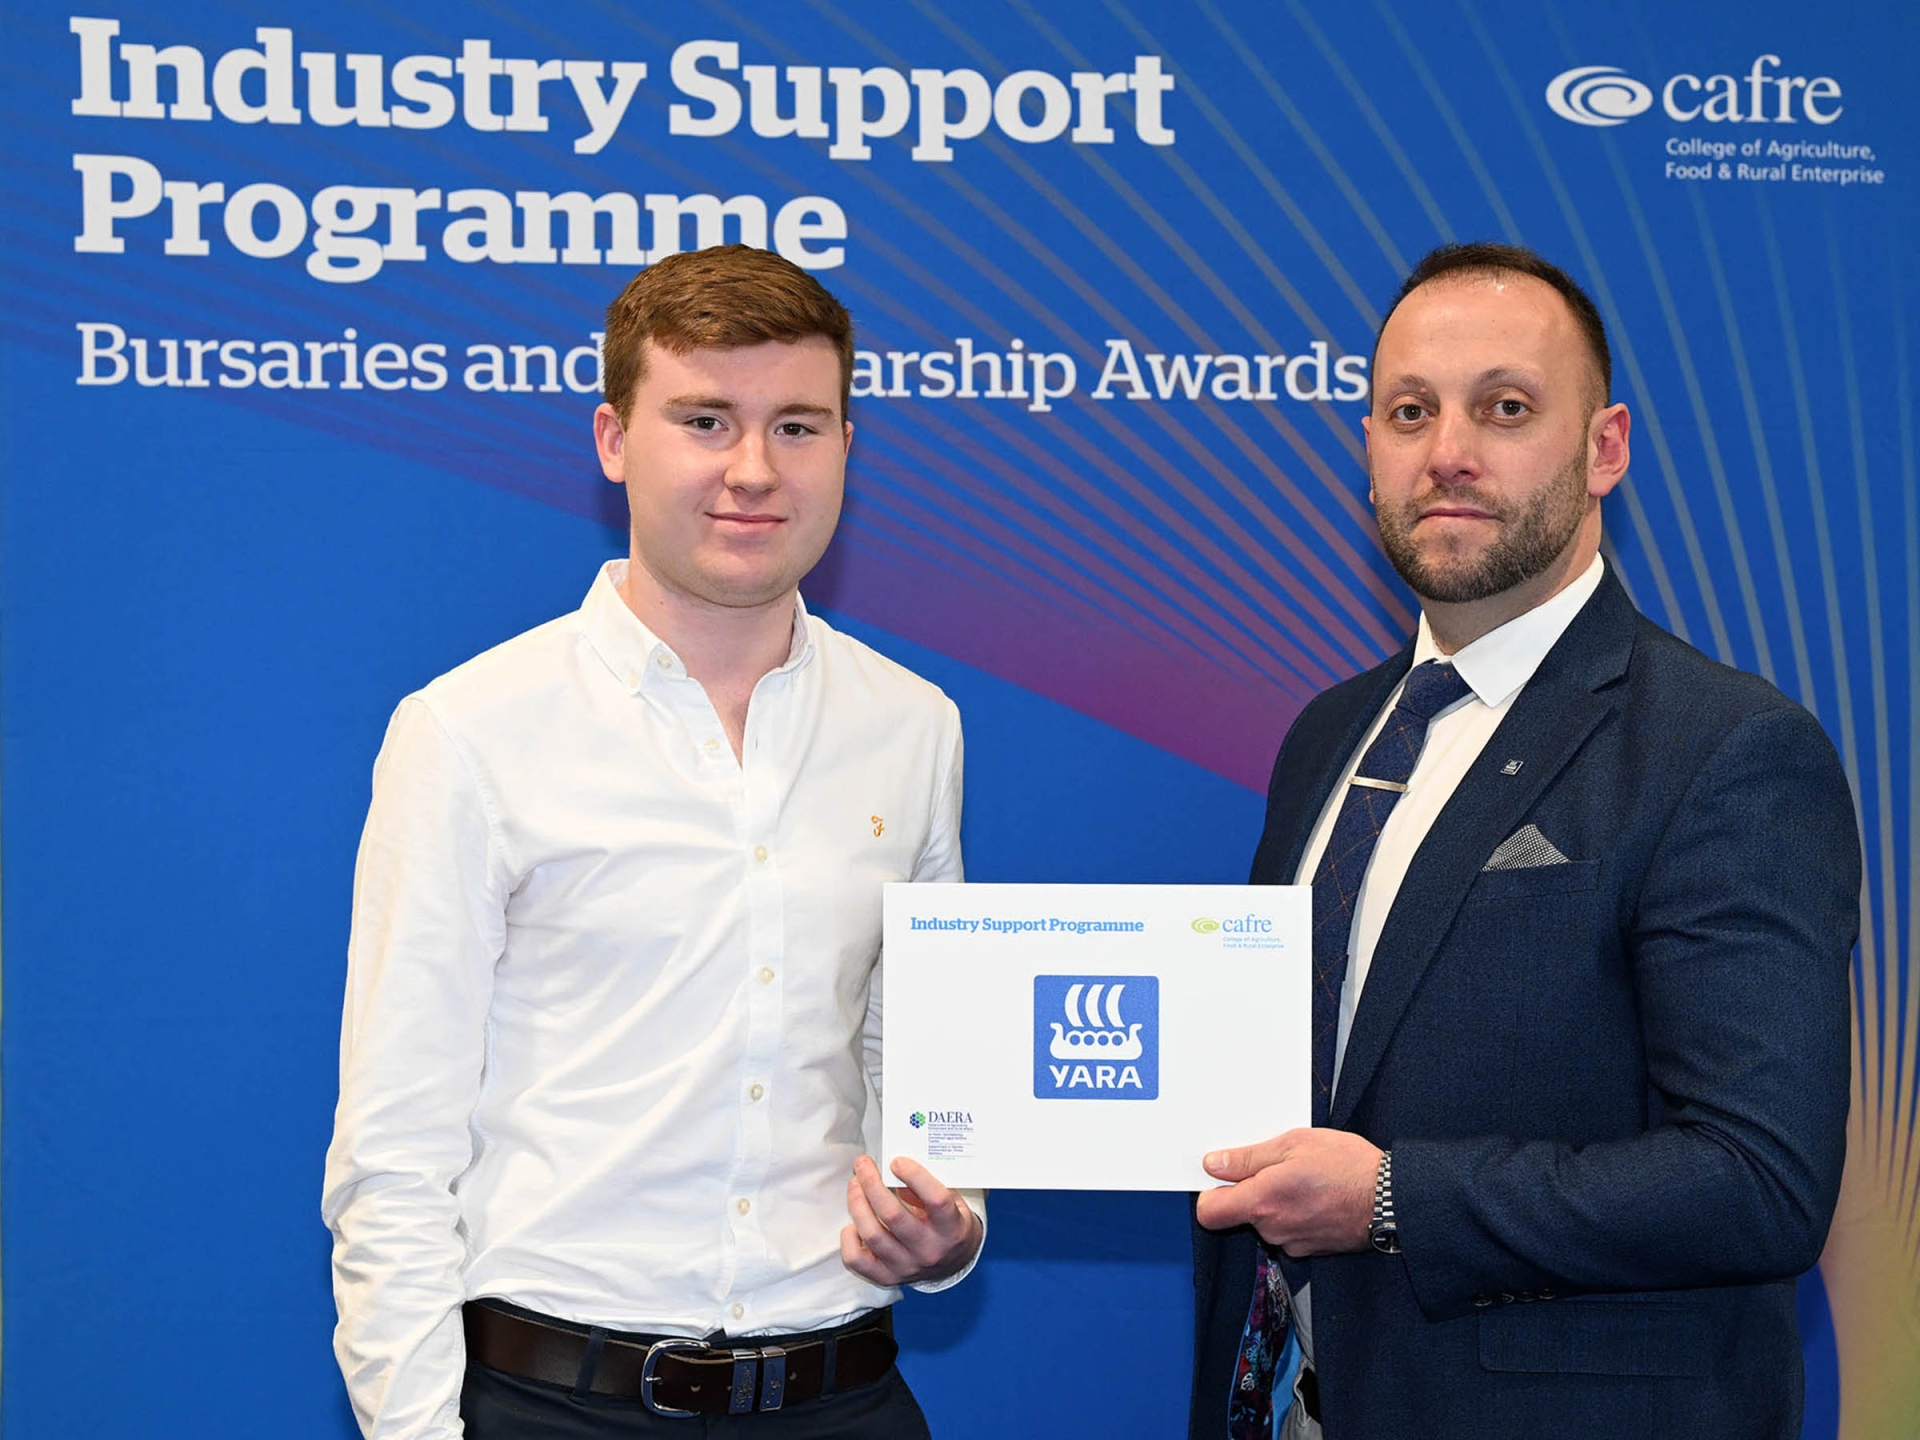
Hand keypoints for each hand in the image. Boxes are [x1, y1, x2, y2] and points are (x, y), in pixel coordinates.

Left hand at [841, 1155, 982, 1285]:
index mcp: (951, 1228)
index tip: (896, 1161)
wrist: (954, 1263)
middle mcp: (929, 1250)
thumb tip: (893, 1167)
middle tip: (863, 1164)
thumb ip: (927, 1187)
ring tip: (855, 1184)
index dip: (915, 1175)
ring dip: (857, 1203)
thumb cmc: (949, 1224)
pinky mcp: (887, 1277)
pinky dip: (849, 1238)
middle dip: (871, 1183)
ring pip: (871, 1234)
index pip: (936, 1200)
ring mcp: (906, 1267)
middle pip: (892, 1215)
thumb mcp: (952, 1201)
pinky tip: (854, 1222)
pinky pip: (856, 1259)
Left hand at [1194, 1128, 1383, 1256]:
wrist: (1393, 1200)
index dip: (1210, 1194)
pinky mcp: (1310, 1250)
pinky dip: (1295, 1214)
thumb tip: (1214, 1164)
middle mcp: (1272, 1229)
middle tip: (1278, 1166)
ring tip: (1304, 1179)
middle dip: (1251, 1191)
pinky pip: (1288, 1230)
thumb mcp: (1295, 1143)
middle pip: (1240, 1213)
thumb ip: (1249, 1158)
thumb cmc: (1348, 1166)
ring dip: (1276, 1202)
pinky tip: (1316, 1196)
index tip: (1223, 1177)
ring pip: (1266, 1221)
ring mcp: (1292, 1243)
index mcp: (1262, 1201)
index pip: (1209, 1212)